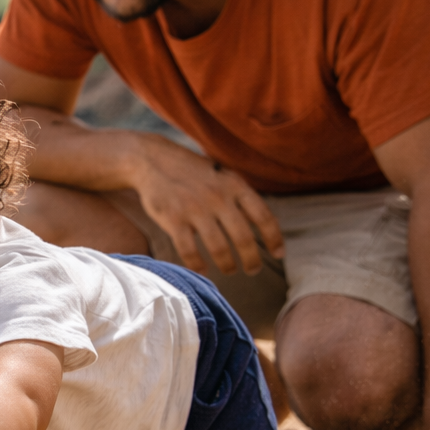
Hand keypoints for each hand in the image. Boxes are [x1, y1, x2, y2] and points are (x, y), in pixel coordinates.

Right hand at [129, 138, 283, 274]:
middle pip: (243, 237)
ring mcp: (195, 209)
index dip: (274, 238)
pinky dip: (198, 264)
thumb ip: (240, 196)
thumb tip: (263, 222)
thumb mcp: (222, 175)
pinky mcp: (173, 219)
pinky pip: (189, 250)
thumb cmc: (191, 171)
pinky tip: (203, 269)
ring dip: (228, 264)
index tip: (278, 254)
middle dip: (252, 260)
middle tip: (253, 270)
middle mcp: (218, 197)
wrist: (152, 160)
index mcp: (234, 185)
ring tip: (231, 270)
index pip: (263, 216)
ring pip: (219, 247)